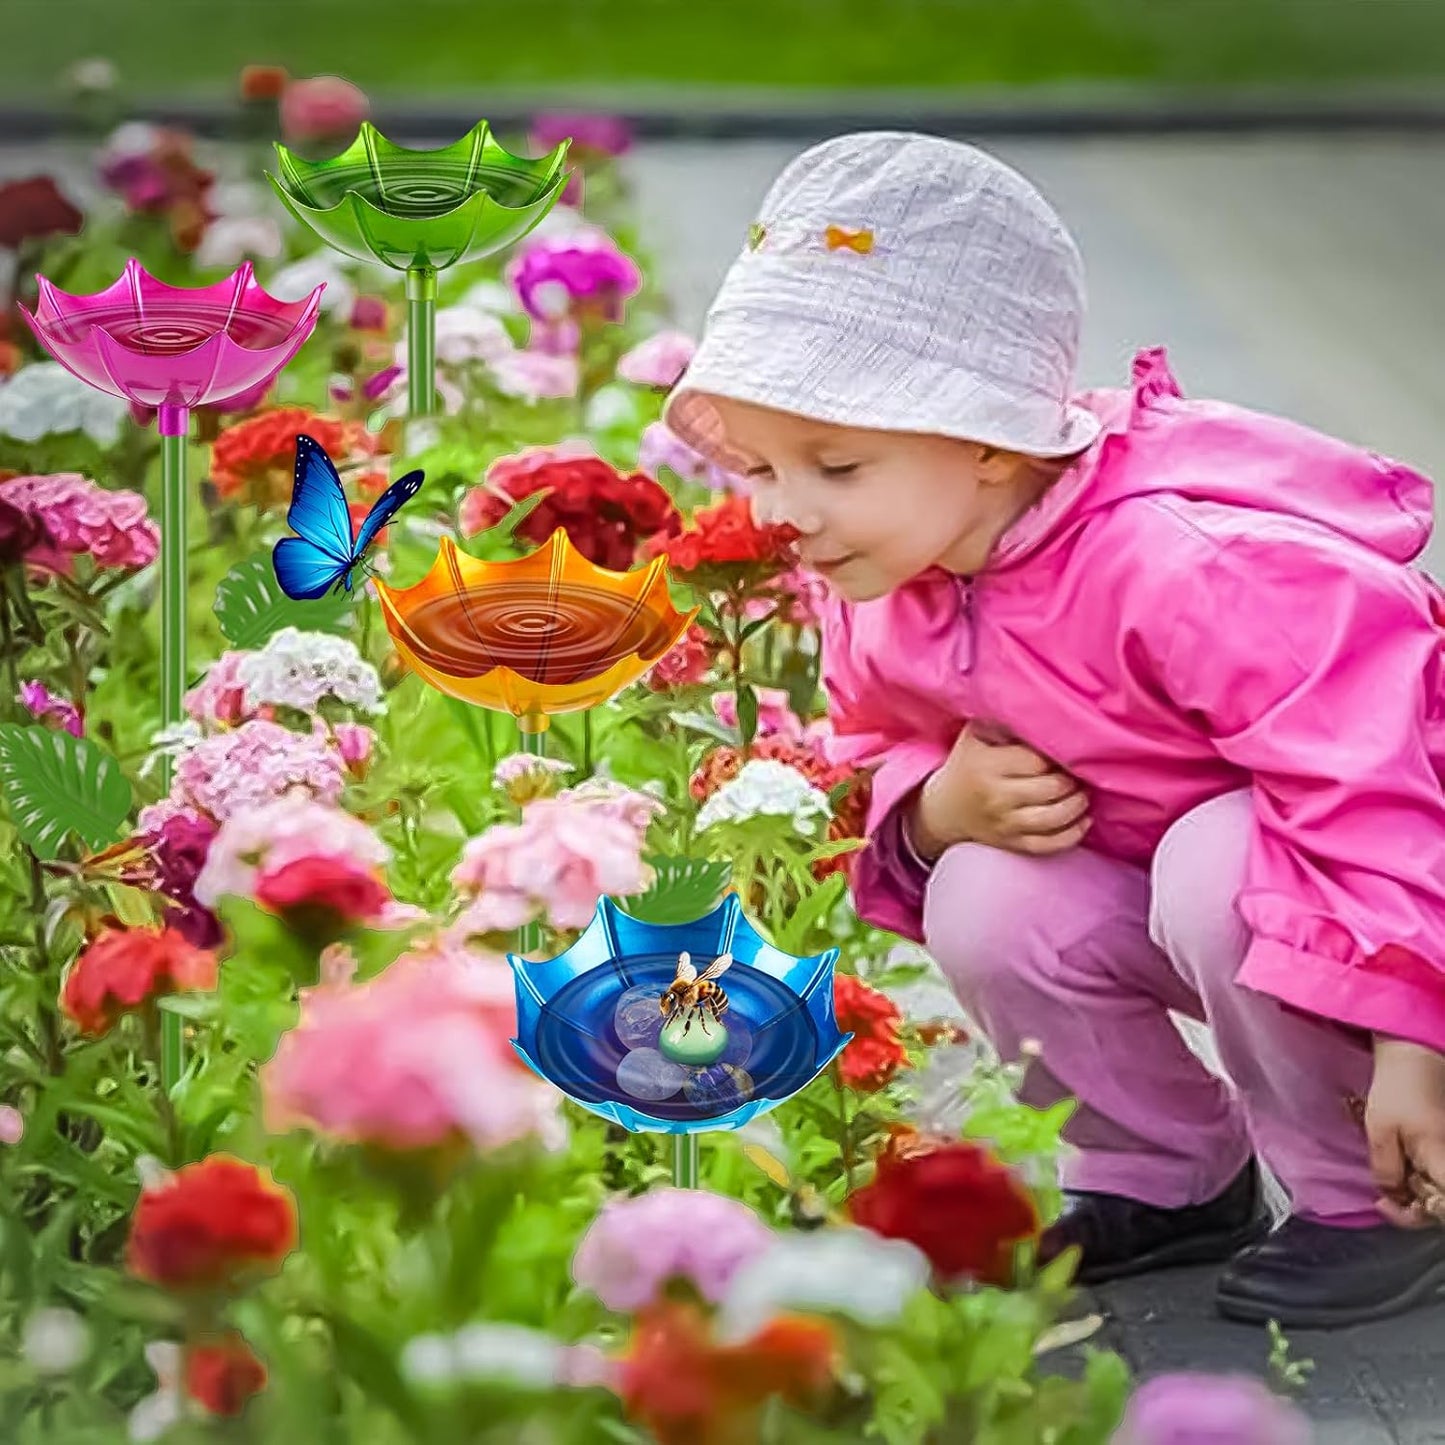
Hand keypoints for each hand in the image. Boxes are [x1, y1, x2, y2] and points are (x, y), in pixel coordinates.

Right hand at [908, 722, 1089, 860]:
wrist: (943, 809)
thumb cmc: (967, 765)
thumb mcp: (975, 735)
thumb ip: (1004, 721)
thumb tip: (1041, 707)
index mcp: (987, 765)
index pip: (1038, 761)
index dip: (1060, 755)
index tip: (1068, 750)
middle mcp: (996, 797)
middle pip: (1052, 788)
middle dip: (1073, 779)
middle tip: (1081, 770)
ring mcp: (1005, 824)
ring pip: (1055, 818)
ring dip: (1078, 804)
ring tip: (1083, 791)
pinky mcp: (1012, 844)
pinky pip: (1049, 844)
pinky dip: (1073, 834)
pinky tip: (1083, 819)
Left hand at [1366, 1036, 1444, 1226]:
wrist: (1414, 1055)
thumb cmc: (1398, 1089)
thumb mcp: (1380, 1131)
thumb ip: (1387, 1169)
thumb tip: (1394, 1196)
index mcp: (1444, 1162)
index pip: (1444, 1209)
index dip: (1415, 1216)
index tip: (1387, 1204)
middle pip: (1440, 1203)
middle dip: (1412, 1205)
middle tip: (1383, 1194)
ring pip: (1438, 1189)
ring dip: (1414, 1191)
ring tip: (1389, 1178)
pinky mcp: (1443, 1145)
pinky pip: (1436, 1173)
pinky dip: (1418, 1176)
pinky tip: (1399, 1165)